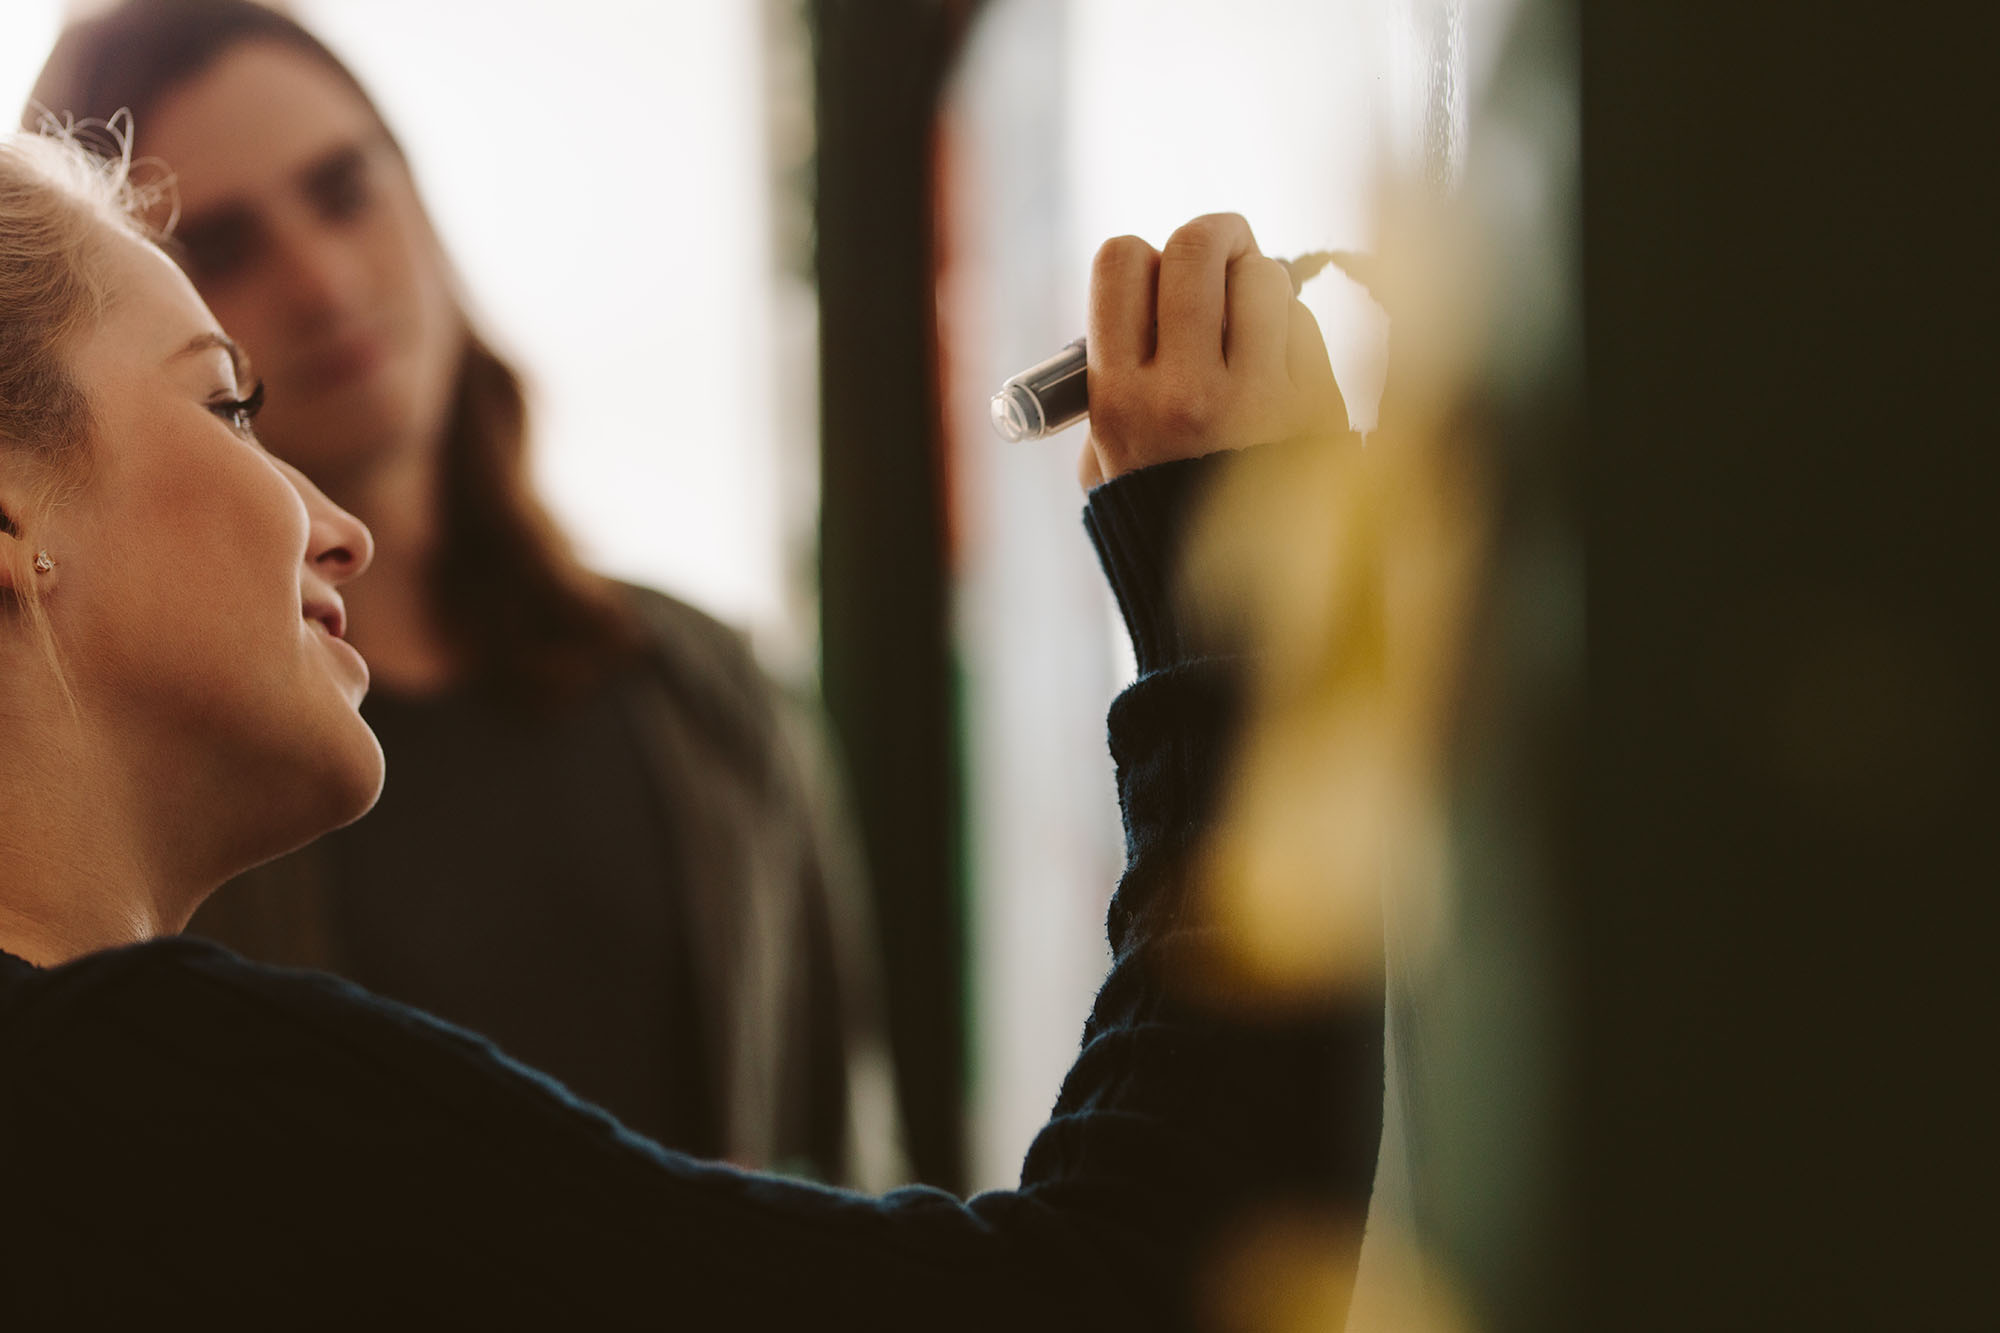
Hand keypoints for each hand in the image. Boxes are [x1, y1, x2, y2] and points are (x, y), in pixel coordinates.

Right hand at [1079, 213, 1344, 489]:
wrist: (1234, 598)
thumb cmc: (1163, 511)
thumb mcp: (1108, 454)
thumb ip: (1117, 372)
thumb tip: (1154, 295)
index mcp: (1119, 398)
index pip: (1121, 262)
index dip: (1140, 259)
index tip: (1154, 283)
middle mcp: (1186, 391)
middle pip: (1196, 245)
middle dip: (1210, 239)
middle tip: (1220, 256)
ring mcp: (1258, 397)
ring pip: (1262, 274)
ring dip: (1256, 283)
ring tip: (1250, 324)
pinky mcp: (1317, 405)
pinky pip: (1304, 322)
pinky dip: (1291, 332)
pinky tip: (1279, 370)